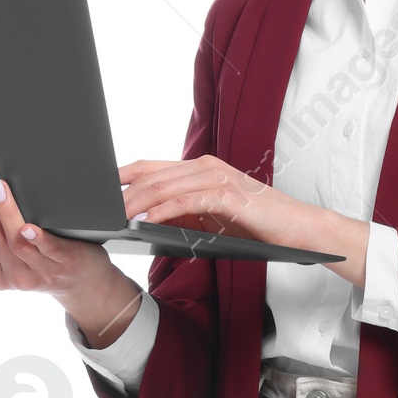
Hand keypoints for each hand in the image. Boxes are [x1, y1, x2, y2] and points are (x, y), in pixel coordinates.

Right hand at [0, 157, 143, 348]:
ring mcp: (40, 272)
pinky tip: (27, 225)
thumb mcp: (1, 260)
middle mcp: (15, 277)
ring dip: (4, 211)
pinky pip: (48, 250)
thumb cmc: (41, 264)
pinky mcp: (65, 264)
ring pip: (14, 241)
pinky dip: (37, 238)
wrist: (84, 284)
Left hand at [118, 157, 368, 286]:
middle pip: (152, 174)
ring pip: (165, 187)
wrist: (297, 230)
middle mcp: (206, 167)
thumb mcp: (212, 219)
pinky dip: (164, 211)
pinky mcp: (228, 196)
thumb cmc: (257, 226)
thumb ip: (184, 214)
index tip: (99, 190)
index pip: (151, 167)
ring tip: (116, 216)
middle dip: (123, 192)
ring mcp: (218, 179)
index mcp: (200, 169)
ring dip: (138, 202)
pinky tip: (147, 221)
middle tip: (99, 207)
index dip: (123, 175)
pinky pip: (187, 202)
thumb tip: (148, 219)